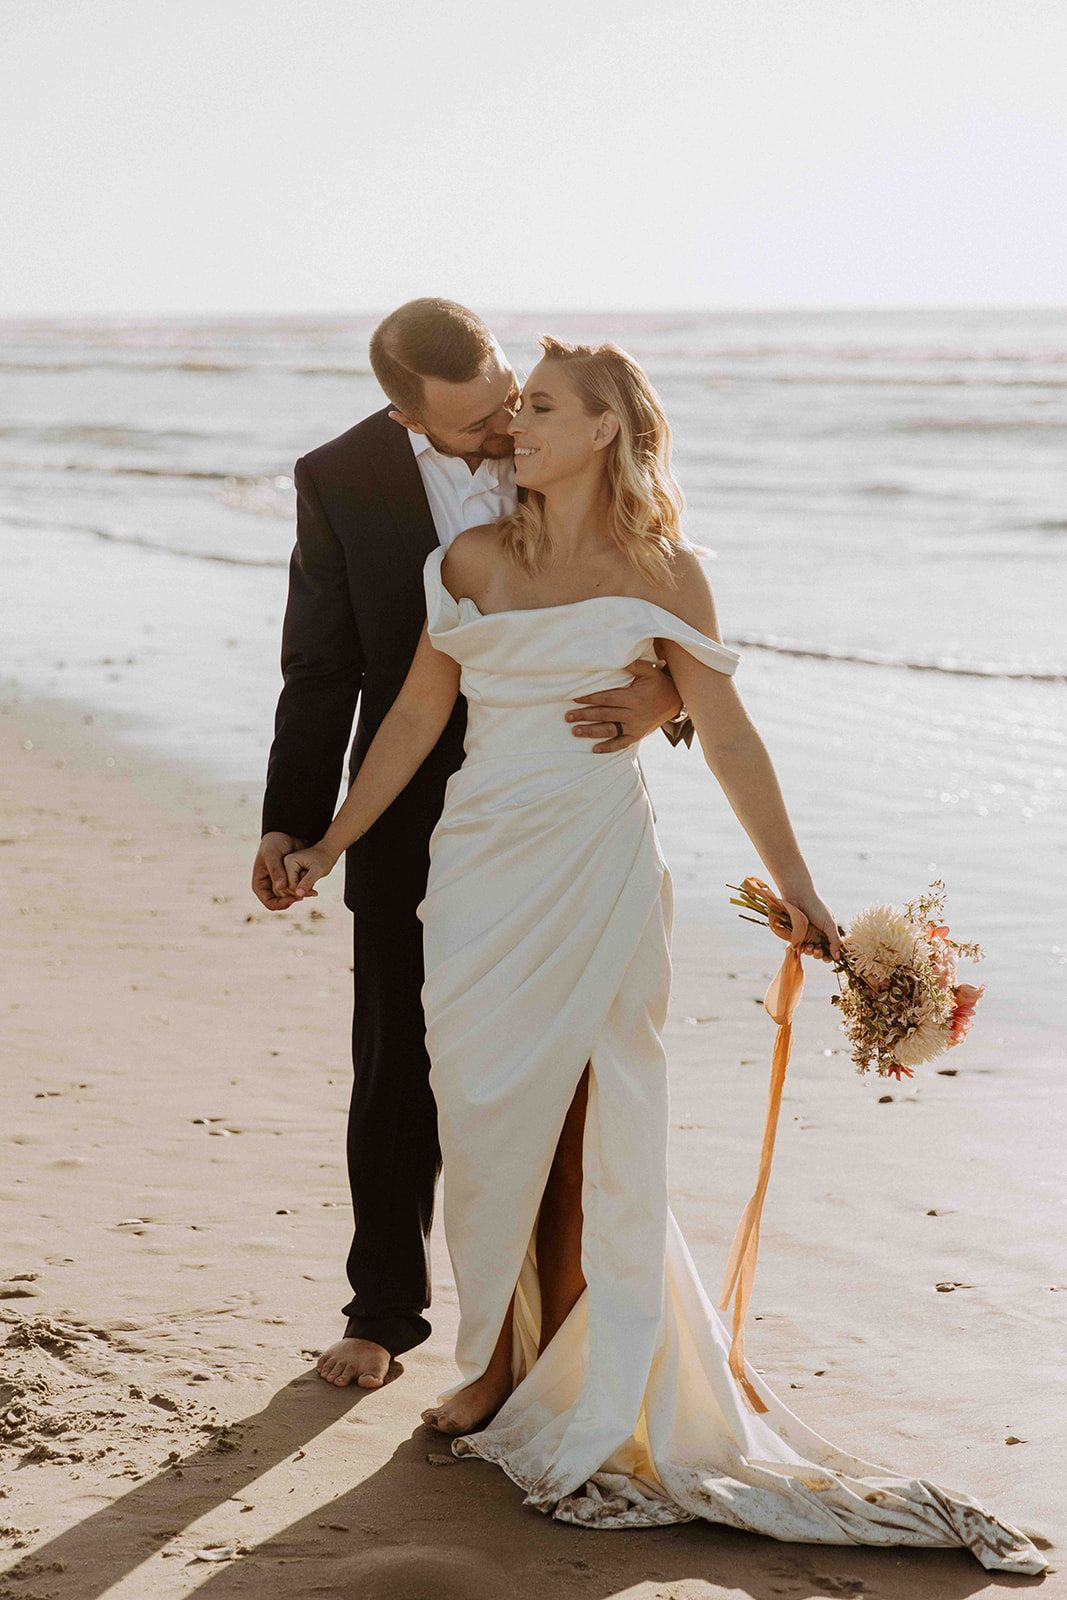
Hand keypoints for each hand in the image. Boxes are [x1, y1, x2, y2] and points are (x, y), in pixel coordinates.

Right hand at [252, 831, 306, 910]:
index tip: (293, 899)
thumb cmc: (274, 842)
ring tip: (313, 890)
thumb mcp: (272, 855)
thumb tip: (280, 888)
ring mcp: (281, 884)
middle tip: (306, 894)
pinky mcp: (292, 880)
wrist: (287, 833)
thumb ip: (276, 871)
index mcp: (260, 884)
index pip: (269, 902)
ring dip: (302, 894)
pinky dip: (305, 889)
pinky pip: (299, 890)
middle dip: (294, 898)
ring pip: (292, 897)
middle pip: (283, 901)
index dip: (281, 904)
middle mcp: (270, 887)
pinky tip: (314, 887)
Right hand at [283, 842, 338, 899]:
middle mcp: (284, 864)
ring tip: (313, 888)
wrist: (327, 852)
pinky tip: (311, 887)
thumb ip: (308, 882)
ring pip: (289, 888)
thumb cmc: (324, 859)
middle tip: (314, 891)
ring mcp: (286, 868)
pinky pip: (292, 886)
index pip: (290, 884)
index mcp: (289, 861)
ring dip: (302, 891)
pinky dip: (302, 889)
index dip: (301, 892)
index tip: (314, 893)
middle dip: (301, 892)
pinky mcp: (289, 872)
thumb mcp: (318, 871)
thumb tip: (298, 894)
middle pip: (287, 887)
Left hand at [565, 658, 682, 753]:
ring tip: (575, 731)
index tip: (575, 698)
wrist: (674, 702)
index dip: (590, 698)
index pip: (607, 698)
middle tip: (568, 716)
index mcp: (633, 698)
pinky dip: (608, 747)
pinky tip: (594, 749)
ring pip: (609, 730)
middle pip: (604, 715)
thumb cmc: (658, 684)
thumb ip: (634, 665)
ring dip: (591, 732)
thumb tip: (619, 658)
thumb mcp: (650, 671)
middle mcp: (633, 714)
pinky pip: (620, 744)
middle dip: (585, 715)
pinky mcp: (637, 736)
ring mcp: (634, 727)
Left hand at [773, 886, 842, 963]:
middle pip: (820, 953)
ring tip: (811, 947)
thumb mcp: (829, 924)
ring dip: (812, 953)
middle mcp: (817, 936)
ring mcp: (806, 936)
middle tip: (818, 951)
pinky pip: (799, 947)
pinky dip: (803, 949)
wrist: (799, 897)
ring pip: (810, 952)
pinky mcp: (795, 936)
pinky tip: (805, 946)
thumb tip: (838, 957)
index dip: (830, 956)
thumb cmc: (816, 907)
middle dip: (820, 955)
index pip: (830, 949)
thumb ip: (834, 940)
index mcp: (827, 933)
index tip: (829, 959)